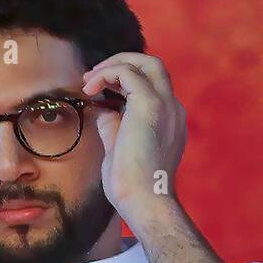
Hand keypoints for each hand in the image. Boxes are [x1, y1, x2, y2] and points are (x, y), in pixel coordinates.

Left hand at [81, 53, 187, 223]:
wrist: (143, 200)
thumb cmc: (131, 185)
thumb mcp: (120, 148)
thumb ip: (115, 126)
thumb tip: (103, 110)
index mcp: (169, 120)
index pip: (151, 85)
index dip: (124, 81)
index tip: (99, 89)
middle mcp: (173, 108)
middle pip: (153, 66)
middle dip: (122, 63)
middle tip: (93, 77)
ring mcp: (165, 105)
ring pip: (146, 62)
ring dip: (114, 64)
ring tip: (89, 80)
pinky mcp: (150, 105)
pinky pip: (128, 72)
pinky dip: (107, 73)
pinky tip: (90, 88)